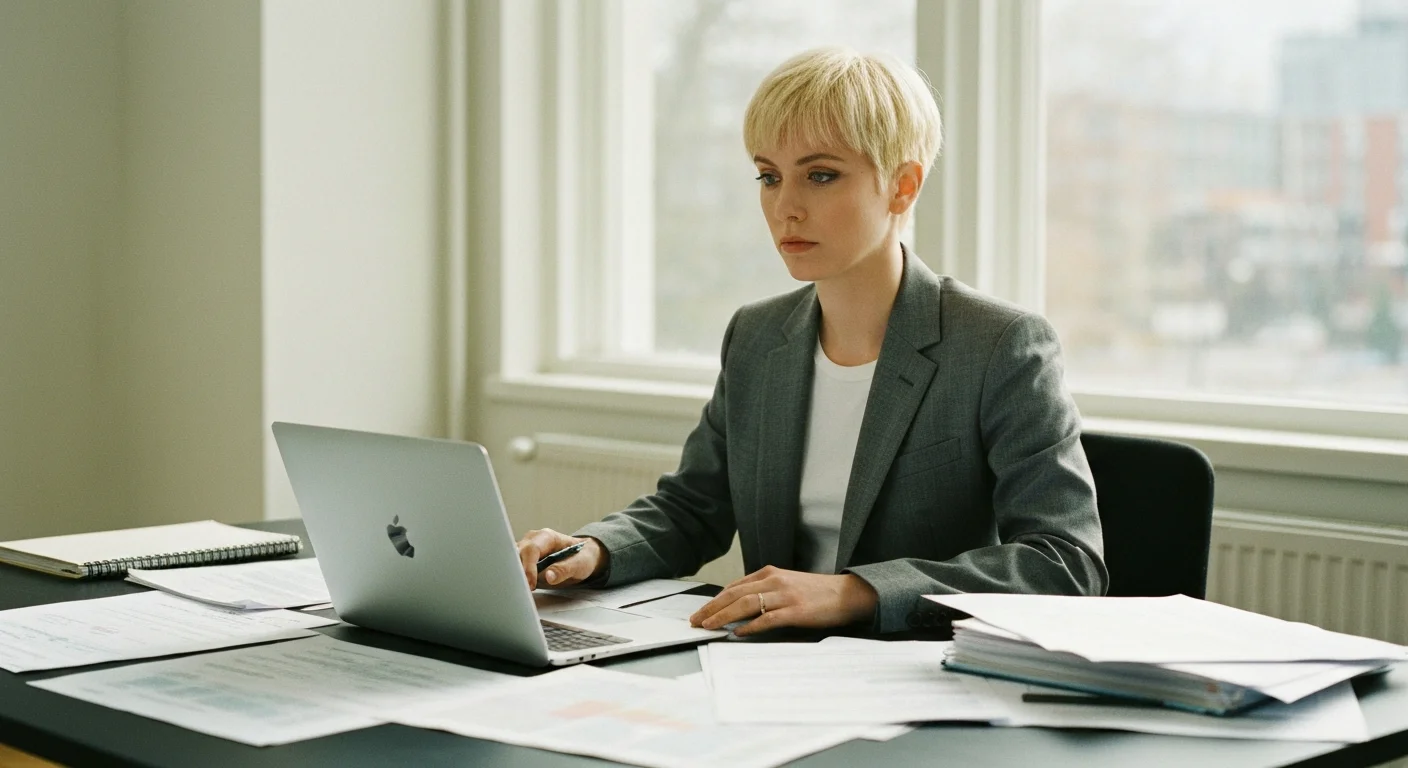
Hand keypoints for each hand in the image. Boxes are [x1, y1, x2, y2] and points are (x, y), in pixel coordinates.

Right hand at [515, 528, 606, 589]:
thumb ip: (565, 569)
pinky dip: (515, 578)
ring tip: (518, 590)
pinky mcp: (522, 562)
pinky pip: (513, 568)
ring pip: (511, 561)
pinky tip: (518, 589)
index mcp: (546, 537)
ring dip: (513, 575)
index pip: (531, 550)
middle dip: (517, 572)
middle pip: (516, 554)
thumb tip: (549, 577)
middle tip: (521, 590)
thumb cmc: (582, 557)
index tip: (530, 584)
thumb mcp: (580, 564)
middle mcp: (532, 541)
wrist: (583, 556)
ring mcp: (525, 550)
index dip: (528, 568)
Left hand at [688, 566, 877, 636]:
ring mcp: (785, 596)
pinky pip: (767, 619)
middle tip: (696, 620)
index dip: (714, 600)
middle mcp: (774, 581)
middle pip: (734, 594)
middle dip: (712, 608)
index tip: (701, 611)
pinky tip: (739, 633)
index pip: (734, 587)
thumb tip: (737, 605)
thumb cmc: (815, 592)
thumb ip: (763, 590)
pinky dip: (751, 626)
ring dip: (724, 616)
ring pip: (746, 605)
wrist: (846, 594)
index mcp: (770, 573)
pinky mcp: (796, 611)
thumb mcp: (786, 584)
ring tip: (709, 626)